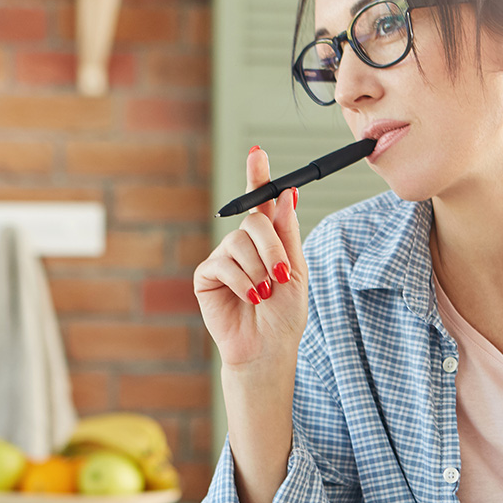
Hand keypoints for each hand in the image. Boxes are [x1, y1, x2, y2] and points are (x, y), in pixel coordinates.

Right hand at [194, 147, 307, 373]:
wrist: (267, 349)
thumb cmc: (284, 315)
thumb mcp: (296, 270)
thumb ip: (288, 233)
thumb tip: (287, 193)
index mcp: (267, 240)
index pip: (260, 201)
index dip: (258, 176)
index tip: (258, 153)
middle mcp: (242, 245)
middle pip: (253, 221)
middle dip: (271, 246)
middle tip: (280, 272)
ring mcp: (223, 259)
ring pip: (238, 243)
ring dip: (258, 270)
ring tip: (264, 294)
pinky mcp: (206, 276)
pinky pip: (223, 263)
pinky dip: (242, 281)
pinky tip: (250, 298)